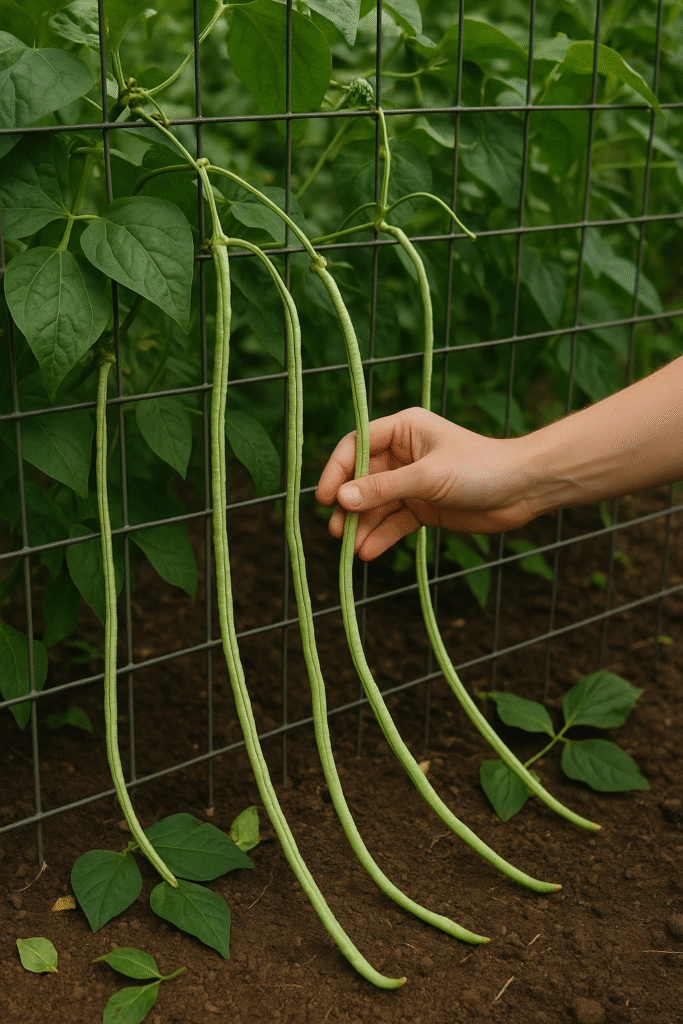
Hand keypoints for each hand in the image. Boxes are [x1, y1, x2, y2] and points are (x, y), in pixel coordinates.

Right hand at [315, 407, 530, 559]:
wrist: (523, 490)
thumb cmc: (480, 468)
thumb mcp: (428, 477)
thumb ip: (384, 488)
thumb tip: (341, 500)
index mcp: (402, 429)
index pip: (356, 446)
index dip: (337, 471)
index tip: (324, 499)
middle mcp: (402, 453)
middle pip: (360, 479)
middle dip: (348, 505)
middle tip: (336, 531)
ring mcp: (411, 482)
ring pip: (375, 504)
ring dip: (361, 525)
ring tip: (351, 548)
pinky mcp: (422, 507)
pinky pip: (393, 521)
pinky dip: (380, 536)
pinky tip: (368, 552)